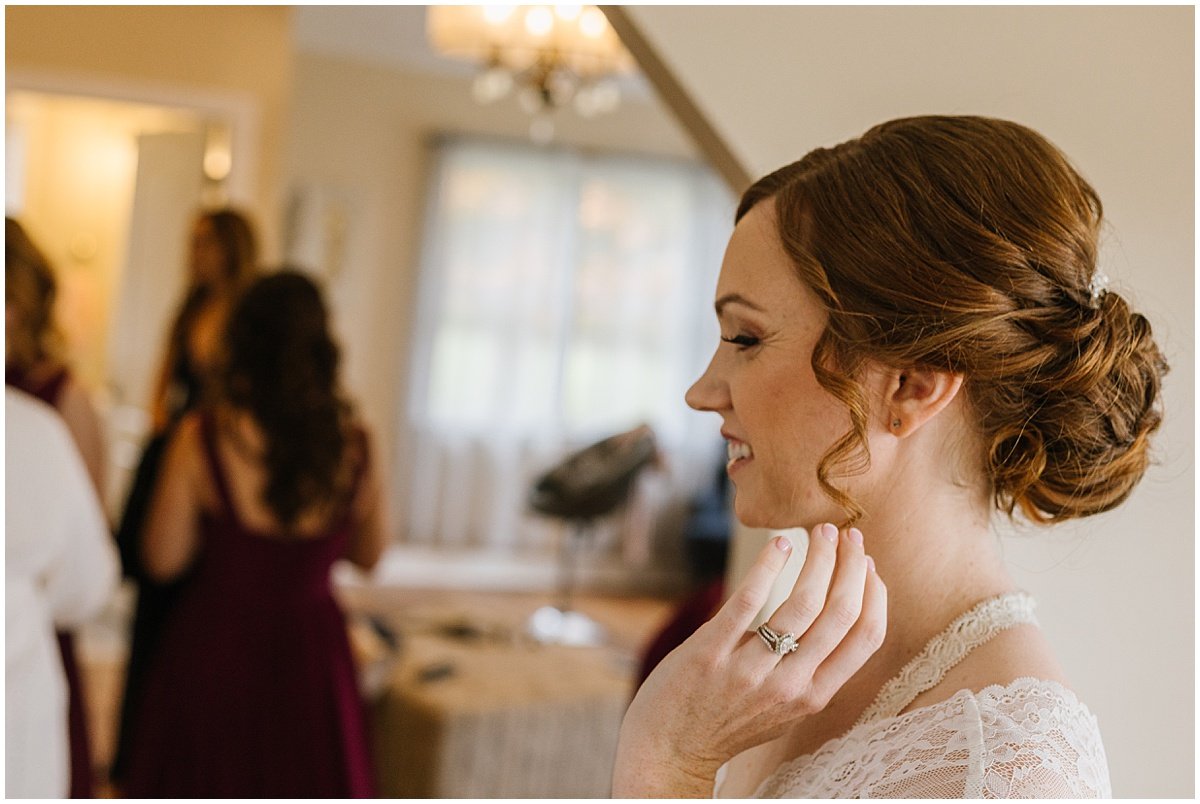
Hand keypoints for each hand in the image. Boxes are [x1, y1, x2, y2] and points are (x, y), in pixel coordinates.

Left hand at [611, 523, 886, 797]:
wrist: (670, 748)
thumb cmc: (729, 722)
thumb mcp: (786, 710)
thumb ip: (812, 673)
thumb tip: (838, 617)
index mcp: (814, 697)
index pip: (865, 639)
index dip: (874, 595)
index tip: (868, 566)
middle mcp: (789, 685)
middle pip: (839, 614)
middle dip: (849, 566)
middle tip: (847, 535)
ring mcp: (750, 670)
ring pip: (802, 604)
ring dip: (818, 559)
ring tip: (819, 532)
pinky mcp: (711, 652)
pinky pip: (748, 600)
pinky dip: (768, 566)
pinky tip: (779, 544)